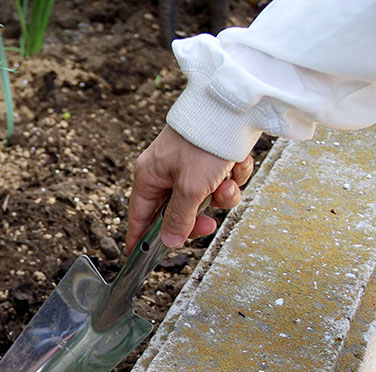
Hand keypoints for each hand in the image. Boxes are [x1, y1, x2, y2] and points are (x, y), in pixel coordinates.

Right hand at [125, 126, 253, 252]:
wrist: (233, 106)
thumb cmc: (203, 143)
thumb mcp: (191, 188)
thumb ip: (179, 219)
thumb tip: (169, 242)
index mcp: (149, 176)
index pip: (139, 216)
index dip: (140, 239)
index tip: (139, 259)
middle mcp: (166, 171)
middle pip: (177, 212)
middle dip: (198, 217)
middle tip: (210, 224)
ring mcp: (189, 165)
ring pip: (204, 198)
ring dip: (220, 195)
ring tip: (228, 180)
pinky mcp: (211, 158)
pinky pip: (220, 181)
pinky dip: (231, 177)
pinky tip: (236, 163)